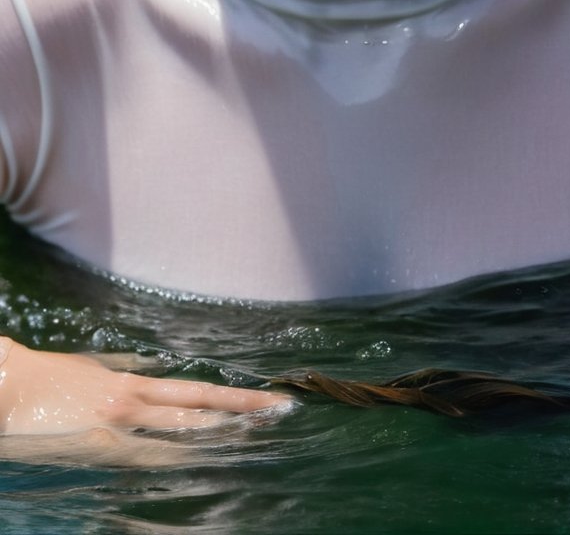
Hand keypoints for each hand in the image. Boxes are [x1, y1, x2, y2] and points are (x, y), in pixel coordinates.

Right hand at [0, 336, 292, 435]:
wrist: (6, 385)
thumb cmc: (42, 381)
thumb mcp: (88, 369)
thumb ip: (118, 368)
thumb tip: (140, 365)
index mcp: (132, 382)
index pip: (196, 391)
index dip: (233, 396)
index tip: (267, 399)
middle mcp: (134, 398)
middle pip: (201, 404)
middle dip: (243, 408)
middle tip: (283, 409)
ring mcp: (120, 420)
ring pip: (183, 427)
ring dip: (222, 431)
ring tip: (260, 433)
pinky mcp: (100, 443)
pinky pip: (147, 456)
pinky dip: (178, 459)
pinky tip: (204, 462)